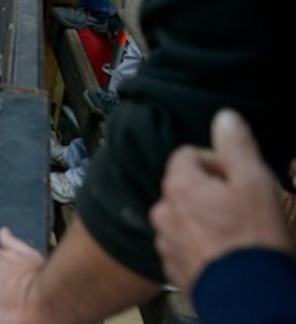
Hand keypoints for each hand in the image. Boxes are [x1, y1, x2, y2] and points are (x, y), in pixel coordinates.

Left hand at [150, 109, 294, 293]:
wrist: (250, 299)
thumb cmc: (254, 239)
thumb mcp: (255, 183)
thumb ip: (236, 146)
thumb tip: (224, 117)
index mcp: (178, 186)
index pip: (187, 155)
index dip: (216, 162)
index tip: (238, 179)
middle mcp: (163, 211)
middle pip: (184, 186)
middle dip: (210, 191)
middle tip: (240, 207)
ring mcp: (165, 241)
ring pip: (183, 217)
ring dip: (203, 218)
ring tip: (234, 234)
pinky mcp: (172, 268)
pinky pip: (183, 245)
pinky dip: (199, 245)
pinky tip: (223, 254)